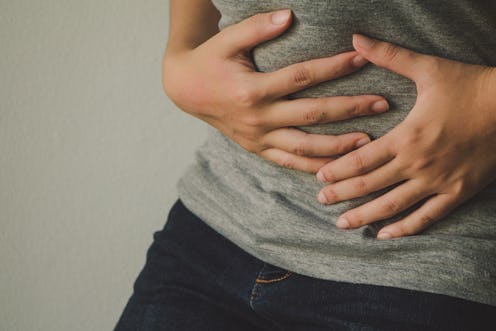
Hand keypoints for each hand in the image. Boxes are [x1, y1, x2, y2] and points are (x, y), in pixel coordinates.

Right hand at [162, 10, 388, 172]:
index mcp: (252, 90)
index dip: (333, 68)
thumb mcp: (227, 40)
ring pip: (304, 147)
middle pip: (312, 115)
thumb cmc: (210, 61)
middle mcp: (258, 118)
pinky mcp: (257, 149)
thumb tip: (289, 16)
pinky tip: (337, 165)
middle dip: (349, 109)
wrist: (186, 91)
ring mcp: (258, 138)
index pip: (302, 78)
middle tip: (382, 103)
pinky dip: (314, 165)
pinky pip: (289, 162)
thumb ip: (257, 27)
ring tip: (369, 141)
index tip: (362, 58)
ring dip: (338, 145)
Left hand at [316, 34, 495, 238]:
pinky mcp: (457, 192)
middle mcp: (418, 163)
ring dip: (365, 216)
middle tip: (321, 201)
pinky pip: (427, 217)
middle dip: (342, 194)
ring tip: (342, 224)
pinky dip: (405, 228)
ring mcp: (438, 181)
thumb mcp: (428, 68)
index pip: (361, 159)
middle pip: (370, 185)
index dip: (337, 170)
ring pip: (393, 206)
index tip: (318, 177)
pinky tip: (386, 235)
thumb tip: (356, 39)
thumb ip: (389, 56)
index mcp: (407, 136)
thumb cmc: (471, 86)